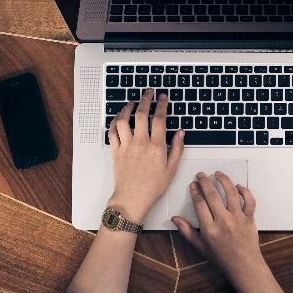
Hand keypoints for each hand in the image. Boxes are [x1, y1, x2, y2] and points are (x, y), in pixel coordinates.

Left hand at [107, 88, 184, 222]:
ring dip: (127, 108)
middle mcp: (140, 143)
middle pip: (141, 114)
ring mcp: (126, 146)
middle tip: (148, 92)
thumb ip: (177, 149)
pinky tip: (119, 118)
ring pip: (123, 119)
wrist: (132, 199)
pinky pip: (112, 131)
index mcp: (156, 147)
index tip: (162, 98)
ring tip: (132, 102)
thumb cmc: (152, 187)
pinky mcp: (116, 151)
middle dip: (146, 99)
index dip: (161, 105)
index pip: (160, 119)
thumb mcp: (171, 169)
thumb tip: (180, 133)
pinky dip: (114, 122)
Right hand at [171, 171, 263, 284]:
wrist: (244, 267)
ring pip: (231, 193)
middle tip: (201, 175)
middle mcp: (224, 222)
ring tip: (218, 174)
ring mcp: (238, 219)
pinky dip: (244, 191)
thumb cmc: (223, 259)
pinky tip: (238, 186)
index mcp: (210, 229)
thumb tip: (175, 220)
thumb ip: (187, 232)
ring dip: (224, 180)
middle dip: (205, 182)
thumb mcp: (201, 247)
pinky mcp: (249, 218)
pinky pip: (249, 201)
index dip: (195, 192)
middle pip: (212, 195)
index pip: (200, 204)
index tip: (193, 185)